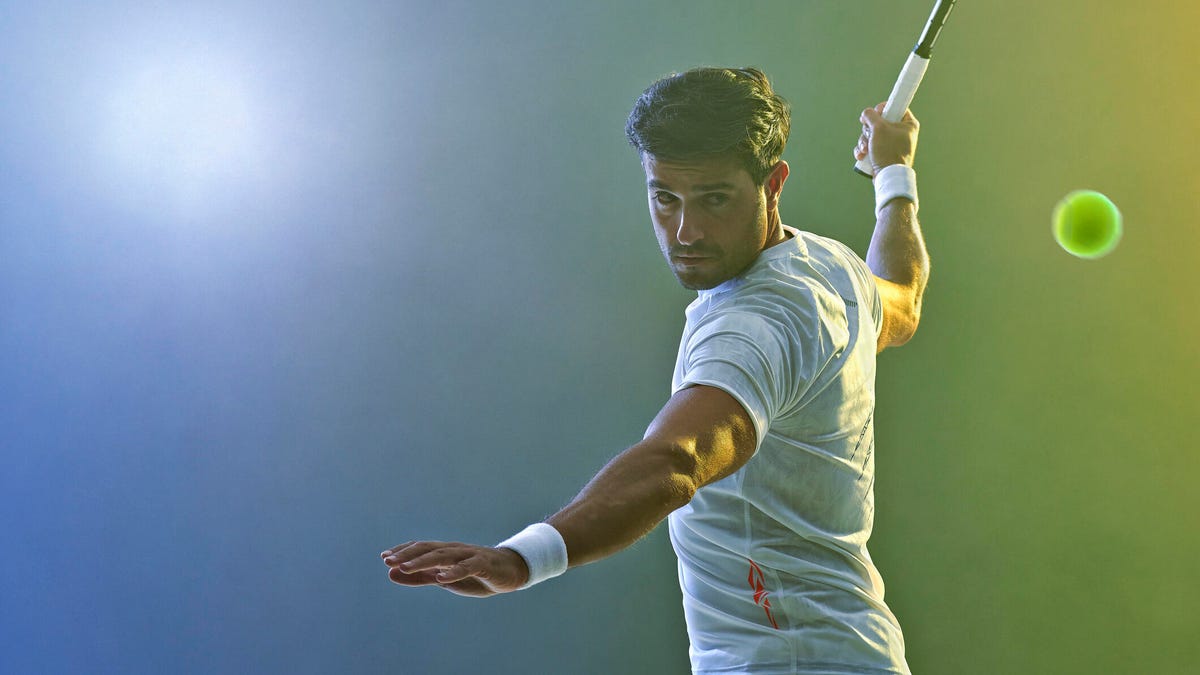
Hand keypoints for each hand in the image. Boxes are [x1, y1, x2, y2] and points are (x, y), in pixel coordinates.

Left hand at [381, 541, 529, 597]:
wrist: (510, 572)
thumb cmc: (476, 574)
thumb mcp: (444, 578)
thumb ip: (420, 577)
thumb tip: (391, 574)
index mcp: (445, 552)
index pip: (420, 547)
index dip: (403, 551)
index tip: (385, 558)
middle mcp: (455, 550)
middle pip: (428, 549)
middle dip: (407, 555)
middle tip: (389, 561)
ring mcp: (469, 555)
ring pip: (443, 556)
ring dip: (422, 561)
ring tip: (406, 567)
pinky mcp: (483, 564)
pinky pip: (466, 566)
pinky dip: (453, 572)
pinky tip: (441, 579)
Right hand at [853, 102, 919, 174]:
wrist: (888, 176)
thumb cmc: (889, 151)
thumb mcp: (879, 128)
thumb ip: (871, 115)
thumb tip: (866, 113)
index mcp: (908, 124)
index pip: (896, 106)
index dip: (883, 108)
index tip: (876, 113)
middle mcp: (901, 133)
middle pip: (879, 121)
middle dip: (869, 129)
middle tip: (870, 135)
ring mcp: (891, 144)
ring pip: (872, 134)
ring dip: (864, 141)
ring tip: (865, 149)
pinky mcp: (883, 153)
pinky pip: (870, 145)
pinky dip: (864, 149)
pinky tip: (862, 155)